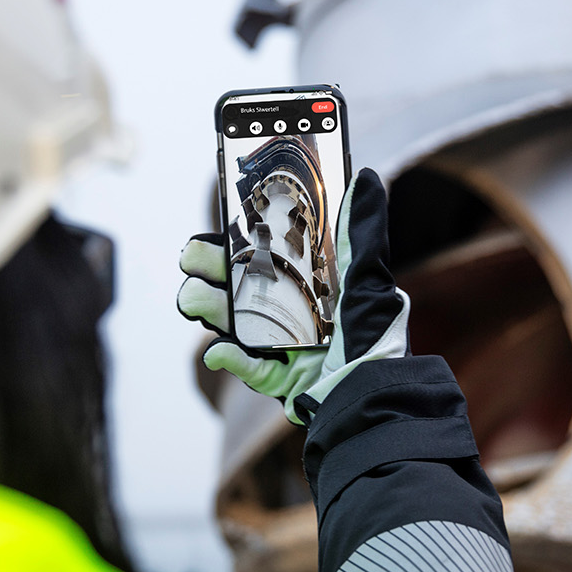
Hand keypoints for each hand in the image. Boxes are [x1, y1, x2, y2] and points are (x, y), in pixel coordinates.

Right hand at [177, 167, 410, 425]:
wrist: (377, 394)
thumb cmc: (375, 337)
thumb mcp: (369, 278)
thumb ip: (362, 231)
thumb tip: (367, 177)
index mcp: (297, 284)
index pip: (254, 254)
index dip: (230, 240)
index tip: (214, 227)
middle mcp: (279, 312)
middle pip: (229, 284)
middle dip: (206, 268)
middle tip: (195, 259)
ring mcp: (271, 345)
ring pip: (224, 321)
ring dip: (205, 305)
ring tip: (197, 298)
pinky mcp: (272, 378)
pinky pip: (242, 366)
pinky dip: (228, 358)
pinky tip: (220, 352)